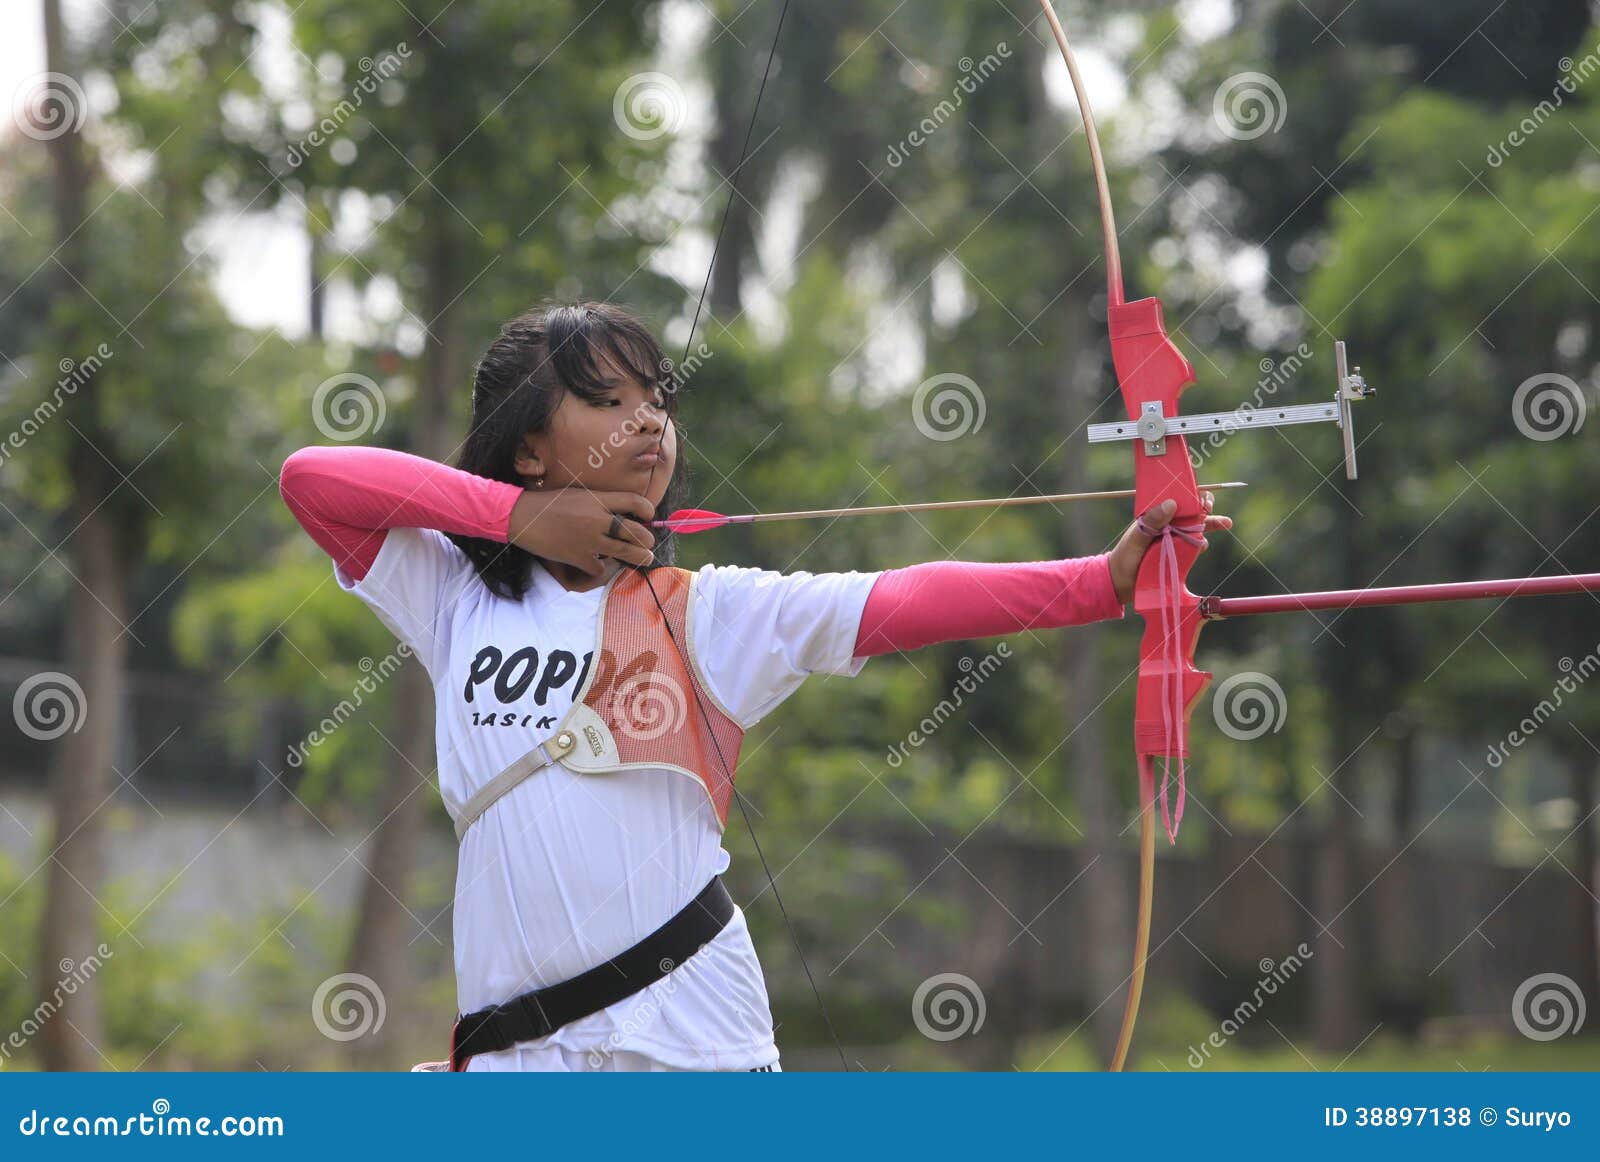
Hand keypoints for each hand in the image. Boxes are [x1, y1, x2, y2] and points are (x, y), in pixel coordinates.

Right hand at [507, 488, 656, 577]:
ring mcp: (589, 539)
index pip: (635, 501)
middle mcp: (598, 519)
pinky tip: (601, 564)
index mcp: (598, 499)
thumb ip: (599, 502)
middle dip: (647, 539)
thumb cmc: (549, 503)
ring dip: (641, 556)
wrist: (522, 516)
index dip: (648, 510)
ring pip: (626, 551)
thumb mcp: (578, 494)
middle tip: (649, 543)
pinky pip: (600, 567)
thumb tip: (620, 513)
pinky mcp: (578, 556)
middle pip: (636, 531)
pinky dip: (602, 568)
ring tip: (647, 558)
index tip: (649, 516)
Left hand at [1108, 491, 1232, 604]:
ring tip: (1225, 523)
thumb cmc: (1125, 557)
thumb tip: (1171, 503)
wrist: (1121, 585)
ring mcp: (1174, 540)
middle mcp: (1167, 525)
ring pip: (1196, 528)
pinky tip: (1202, 546)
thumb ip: (1152, 521)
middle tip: (1211, 509)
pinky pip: (1195, 547)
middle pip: (1190, 511)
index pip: (1175, 499)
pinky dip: (1202, 544)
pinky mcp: (1179, 555)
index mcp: (1155, 516)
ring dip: (1211, 524)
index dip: (1189, 495)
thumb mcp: (1136, 537)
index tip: (1199, 497)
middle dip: (1205, 507)